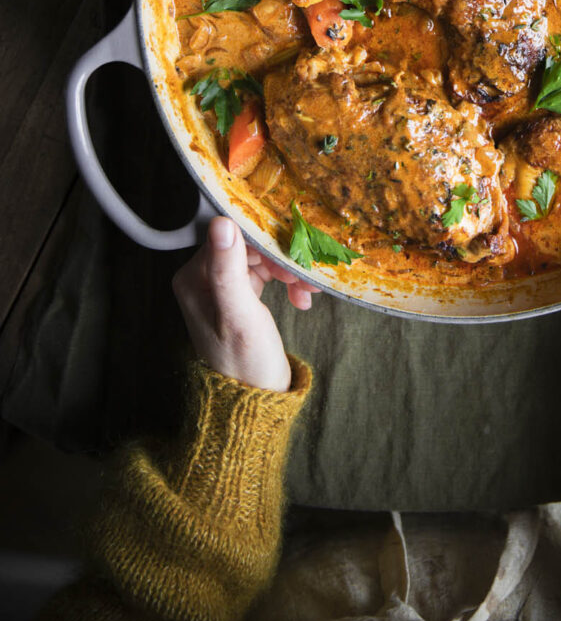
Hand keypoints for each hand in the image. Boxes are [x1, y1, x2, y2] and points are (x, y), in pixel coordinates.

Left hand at [172, 218, 314, 391]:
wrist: (255, 399)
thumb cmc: (244, 361)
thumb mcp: (239, 314)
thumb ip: (229, 270)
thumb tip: (222, 221)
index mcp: (193, 277)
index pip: (231, 237)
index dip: (265, 241)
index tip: (293, 253)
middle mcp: (202, 277)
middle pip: (248, 246)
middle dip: (281, 259)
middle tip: (305, 277)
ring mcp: (220, 285)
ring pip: (261, 258)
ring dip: (288, 272)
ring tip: (307, 292)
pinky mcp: (239, 293)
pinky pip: (266, 273)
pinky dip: (286, 282)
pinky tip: (300, 299)